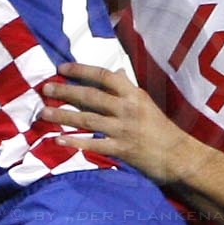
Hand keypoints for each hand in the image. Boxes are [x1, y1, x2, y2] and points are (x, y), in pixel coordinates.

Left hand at [40, 62, 199, 183]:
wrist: (179, 156)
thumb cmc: (162, 129)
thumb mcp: (147, 103)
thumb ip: (129, 88)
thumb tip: (117, 71)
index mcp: (134, 94)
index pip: (105, 76)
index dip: (82, 70)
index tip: (62, 68)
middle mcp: (127, 109)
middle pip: (91, 96)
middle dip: (66, 91)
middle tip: (45, 89)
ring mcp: (123, 130)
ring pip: (87, 119)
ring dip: (63, 116)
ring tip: (43, 113)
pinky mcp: (122, 150)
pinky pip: (93, 144)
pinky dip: (75, 142)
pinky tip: (58, 140)